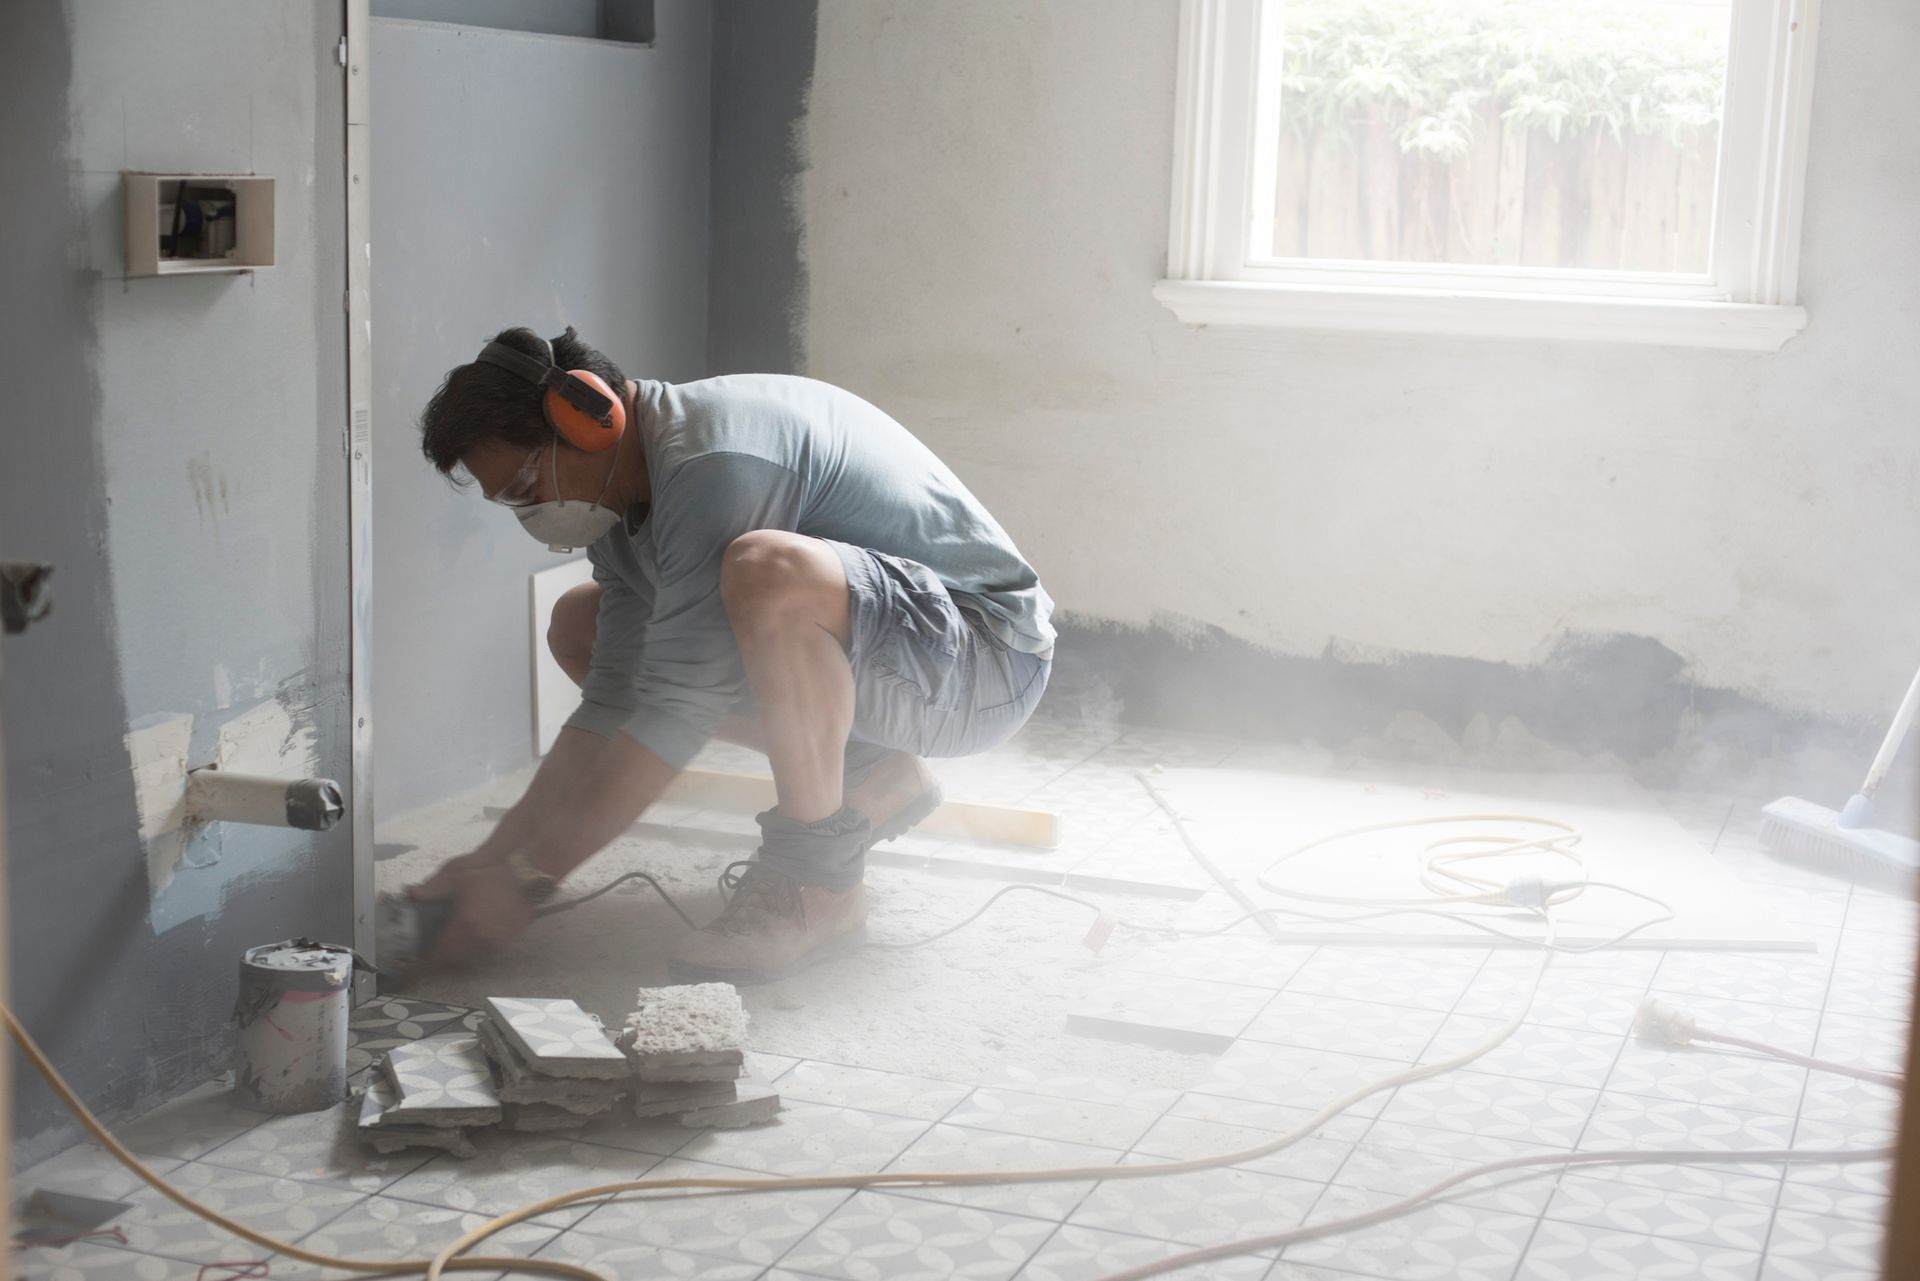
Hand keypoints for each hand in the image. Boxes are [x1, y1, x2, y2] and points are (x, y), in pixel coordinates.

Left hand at [407, 852, 535, 969]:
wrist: (525, 879)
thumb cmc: (491, 877)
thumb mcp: (459, 877)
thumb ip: (433, 888)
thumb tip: (410, 894)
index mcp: (465, 924)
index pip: (441, 950)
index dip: (428, 956)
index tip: (420, 955)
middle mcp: (480, 939)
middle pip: (454, 960)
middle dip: (441, 959)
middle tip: (433, 952)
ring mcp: (495, 943)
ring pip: (470, 960)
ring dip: (458, 957)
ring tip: (450, 947)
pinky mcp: (506, 943)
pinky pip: (484, 954)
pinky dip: (474, 951)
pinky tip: (471, 940)